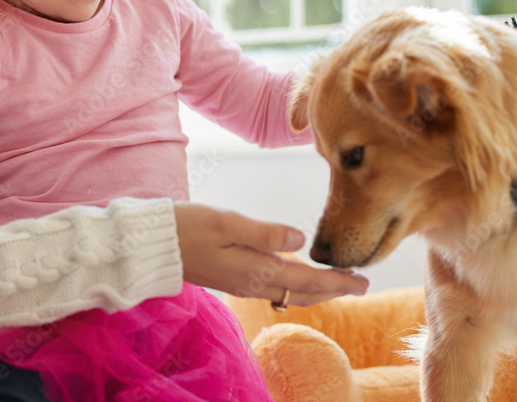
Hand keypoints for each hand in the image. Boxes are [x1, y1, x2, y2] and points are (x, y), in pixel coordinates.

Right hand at [174, 203, 368, 305]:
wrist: (153, 246)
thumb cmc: (188, 227)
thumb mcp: (227, 223)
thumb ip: (264, 232)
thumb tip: (299, 238)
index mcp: (255, 270)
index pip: (306, 279)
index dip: (336, 281)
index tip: (362, 280)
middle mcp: (252, 283)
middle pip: (301, 292)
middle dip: (332, 289)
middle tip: (360, 284)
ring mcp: (242, 283)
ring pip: (288, 292)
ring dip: (315, 289)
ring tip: (336, 282)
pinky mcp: (233, 278)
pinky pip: (274, 288)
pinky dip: (294, 285)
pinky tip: (296, 277)